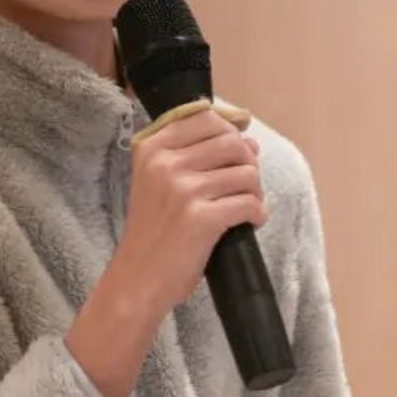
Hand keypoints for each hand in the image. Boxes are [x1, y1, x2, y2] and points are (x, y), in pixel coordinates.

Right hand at [66, 108, 262, 396]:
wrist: (138, 279)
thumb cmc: (152, 232)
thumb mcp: (157, 182)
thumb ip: (194, 155)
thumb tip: (249, 141)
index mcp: (151, 148)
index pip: (206, 117)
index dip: (230, 131)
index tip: (235, 153)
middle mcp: (165, 162)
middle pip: (232, 142)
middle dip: (247, 163)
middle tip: (242, 186)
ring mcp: (183, 189)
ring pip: (246, 173)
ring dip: (255, 191)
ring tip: (245, 206)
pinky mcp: (202, 218)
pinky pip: (250, 203)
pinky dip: (257, 213)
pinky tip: (249, 223)